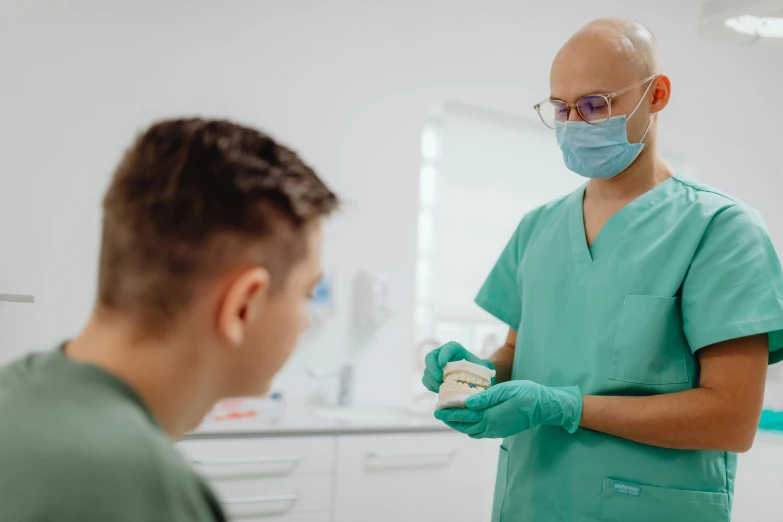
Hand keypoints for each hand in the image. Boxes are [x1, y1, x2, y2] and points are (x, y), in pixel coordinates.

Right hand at [421, 341, 493, 392]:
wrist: (477, 378)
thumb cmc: (481, 372)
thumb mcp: (483, 369)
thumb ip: (482, 372)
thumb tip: (483, 380)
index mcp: (455, 349)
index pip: (447, 349)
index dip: (443, 355)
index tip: (443, 364)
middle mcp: (442, 354)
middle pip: (430, 357)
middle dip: (433, 368)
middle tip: (440, 378)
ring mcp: (435, 365)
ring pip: (427, 371)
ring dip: (432, 380)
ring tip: (442, 388)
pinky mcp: (432, 376)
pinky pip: (426, 380)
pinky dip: (431, 386)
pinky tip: (440, 391)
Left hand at [434, 380, 582, 437]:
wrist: (545, 407)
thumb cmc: (527, 394)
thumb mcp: (507, 390)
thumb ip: (486, 397)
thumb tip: (467, 403)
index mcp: (491, 416)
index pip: (464, 415)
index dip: (449, 412)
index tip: (437, 408)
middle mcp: (492, 427)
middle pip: (465, 425)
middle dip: (450, 419)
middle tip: (438, 412)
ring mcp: (496, 431)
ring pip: (471, 430)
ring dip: (459, 424)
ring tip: (449, 416)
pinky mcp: (501, 431)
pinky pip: (480, 432)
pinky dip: (470, 427)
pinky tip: (468, 420)